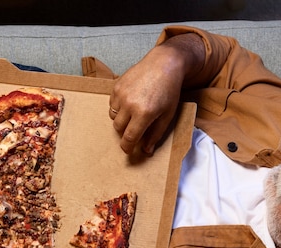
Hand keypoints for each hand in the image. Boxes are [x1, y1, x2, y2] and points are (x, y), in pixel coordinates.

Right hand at [109, 33, 204, 154]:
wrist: (164, 63)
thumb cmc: (169, 90)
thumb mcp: (167, 115)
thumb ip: (155, 134)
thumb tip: (146, 151)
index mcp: (144, 113)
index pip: (129, 138)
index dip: (127, 147)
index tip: (128, 150)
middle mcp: (129, 104)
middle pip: (119, 129)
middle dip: (125, 133)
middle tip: (134, 130)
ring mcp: (121, 94)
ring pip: (113, 117)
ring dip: (121, 120)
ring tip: (134, 113)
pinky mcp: (116, 86)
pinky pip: (112, 104)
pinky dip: (118, 107)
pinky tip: (130, 102)